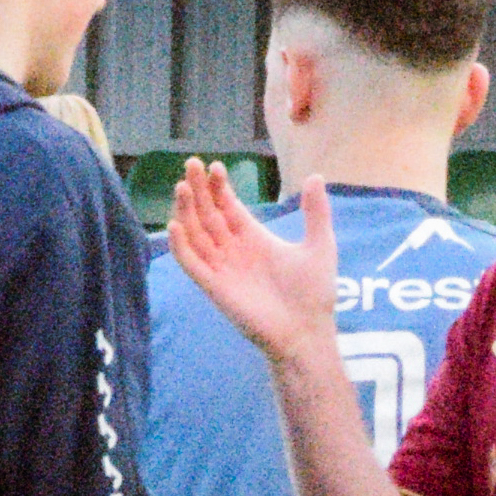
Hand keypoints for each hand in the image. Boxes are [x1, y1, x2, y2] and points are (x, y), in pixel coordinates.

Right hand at [166, 160, 339, 363]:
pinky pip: (192, 265)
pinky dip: (181, 246)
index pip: (229, 207)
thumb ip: (316, 212)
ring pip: (196, 235)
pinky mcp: (215, 288)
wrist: (306, 332)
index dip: (220, 187)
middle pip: (208, 215)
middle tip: (191, 163)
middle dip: (199, 190)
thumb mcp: (319, 245)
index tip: (216, 166)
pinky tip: (176, 225)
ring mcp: (222, 269)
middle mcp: (234, 251)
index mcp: (254, 239)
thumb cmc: (313, 294)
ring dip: (187, 211)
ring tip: (182, 187)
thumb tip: (316, 176)